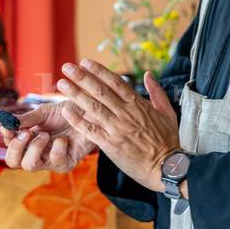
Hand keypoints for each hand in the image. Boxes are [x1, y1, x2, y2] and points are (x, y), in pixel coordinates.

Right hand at [0, 100, 94, 172]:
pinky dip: (57, 148)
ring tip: (46, 134)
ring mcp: (50, 161)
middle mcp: (36, 153)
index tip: (9, 126)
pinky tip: (64, 138)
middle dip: (15, 147)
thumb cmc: (66, 112)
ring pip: (30, 165)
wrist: (89, 111)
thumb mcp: (43, 113)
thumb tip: (5, 123)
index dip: (7, 137)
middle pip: (13, 162)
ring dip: (35, 147)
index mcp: (28, 141)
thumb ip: (25, 120)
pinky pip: (55, 162)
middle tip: (25, 133)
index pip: (9, 146)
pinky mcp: (66, 163)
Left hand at [55, 59, 181, 191]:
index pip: (115, 82)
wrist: (167, 166)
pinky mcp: (111, 145)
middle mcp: (125, 113)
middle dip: (82, 77)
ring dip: (75, 94)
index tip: (85, 62)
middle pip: (100, 91)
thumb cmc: (168, 140)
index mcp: (138, 104)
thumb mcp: (167, 112)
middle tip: (67, 67)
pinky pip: (91, 130)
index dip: (98, 71)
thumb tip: (148, 74)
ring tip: (61, 84)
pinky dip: (78, 120)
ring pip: (92, 107)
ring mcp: (117, 129)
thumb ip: (156, 92)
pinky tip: (66, 111)